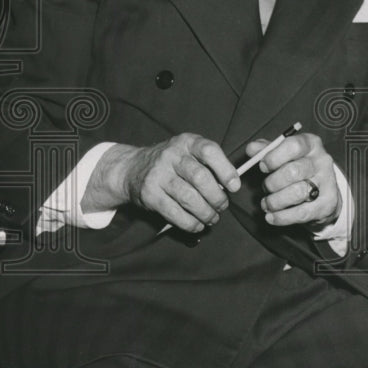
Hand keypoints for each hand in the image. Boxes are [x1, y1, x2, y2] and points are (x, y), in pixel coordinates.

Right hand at [83, 133, 239, 232]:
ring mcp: (158, 174)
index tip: (235, 187)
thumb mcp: (189, 153)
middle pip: (200, 177)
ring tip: (212, 218)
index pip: (209, 151)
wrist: (132, 168)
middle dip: (217, 197)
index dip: (226, 170)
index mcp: (187, 142)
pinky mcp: (149, 194)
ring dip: (205, 212)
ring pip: (188, 198)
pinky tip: (198, 225)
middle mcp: (171, 155)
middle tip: (222, 207)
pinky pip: (174, 212)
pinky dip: (190, 223)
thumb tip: (231, 186)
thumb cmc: (171, 163)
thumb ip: (209, 164)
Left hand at [249, 132, 340, 227]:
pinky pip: (301, 213)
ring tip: (267, 204)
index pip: (293, 146)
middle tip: (265, 188)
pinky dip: (281, 217)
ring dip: (275, 201)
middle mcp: (322, 161)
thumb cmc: (299, 170)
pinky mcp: (327, 204)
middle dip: (272, 183)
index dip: (274, 157)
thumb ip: (266, 150)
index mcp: (311, 144)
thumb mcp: (284, 155)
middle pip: (293, 171)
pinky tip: (272, 217)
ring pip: (297, 193)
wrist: (324, 193)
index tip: (263, 167)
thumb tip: (252, 148)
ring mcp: (327, 183)